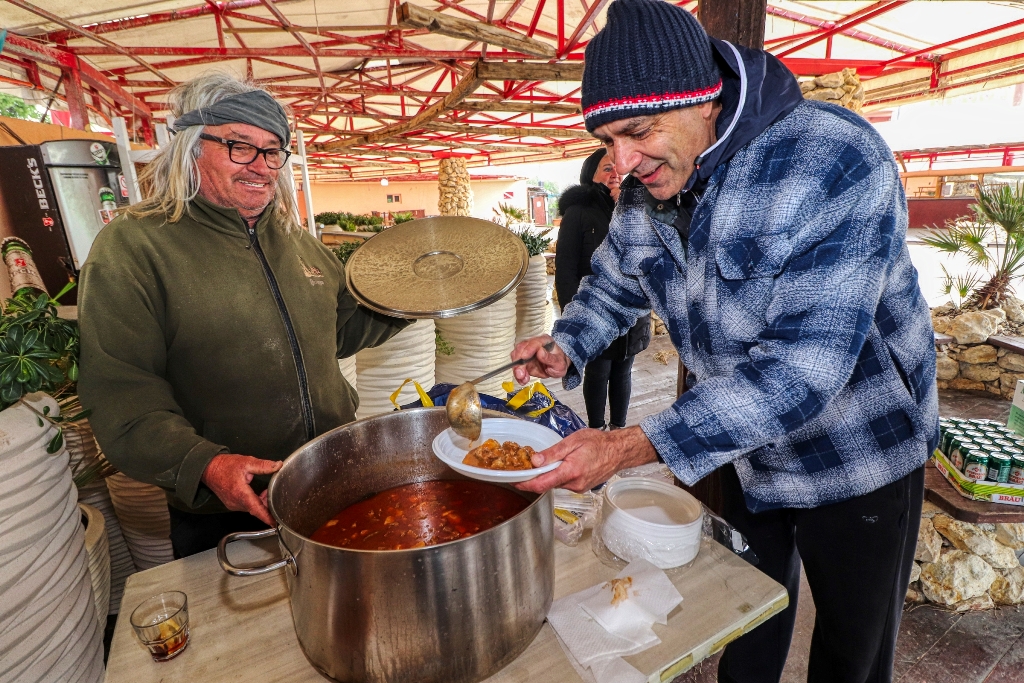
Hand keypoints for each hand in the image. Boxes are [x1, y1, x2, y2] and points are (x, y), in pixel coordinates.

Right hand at [201, 454, 282, 525]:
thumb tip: (277, 465)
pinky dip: (254, 502)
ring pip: (251, 508)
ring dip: (261, 503)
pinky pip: (246, 506)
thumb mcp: (247, 462)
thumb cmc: (225, 466)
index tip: (274, 523)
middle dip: (267, 505)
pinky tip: (260, 494)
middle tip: (277, 497)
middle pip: (256, 509)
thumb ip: (263, 465)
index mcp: (240, 493)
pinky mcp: (232, 504)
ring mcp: (233, 504)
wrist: (209, 469)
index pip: (256, 509)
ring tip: (268, 492)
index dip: (266, 517)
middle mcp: (236, 502)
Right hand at [511, 335, 569, 384]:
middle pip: (522, 349)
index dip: (528, 350)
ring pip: (516, 356)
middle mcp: (534, 344)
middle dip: (519, 362)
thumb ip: (550, 358)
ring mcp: (527, 351)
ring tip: (522, 378)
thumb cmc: (559, 363)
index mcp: (545, 341)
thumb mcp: (559, 363)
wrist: (557, 368)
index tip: (524, 358)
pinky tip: (522, 380)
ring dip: (517, 369)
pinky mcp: (523, 360)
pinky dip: (517, 373)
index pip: (534, 343)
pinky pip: (517, 365)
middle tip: (520, 374)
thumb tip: (540, 352)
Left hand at [516, 426, 657, 493]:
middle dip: (534, 477)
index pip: (541, 484)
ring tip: (545, 462)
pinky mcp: (581, 487)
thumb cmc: (599, 443)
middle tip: (525, 466)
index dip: (525, 484)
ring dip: (547, 475)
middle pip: (546, 484)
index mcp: (570, 471)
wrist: (619, 451)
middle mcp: (574, 484)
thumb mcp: (573, 441)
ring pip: (555, 484)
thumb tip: (535, 461)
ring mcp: (578, 487)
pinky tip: (560, 465)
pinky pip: (564, 483)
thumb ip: (553, 453)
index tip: (514, 481)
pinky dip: (557, 476)